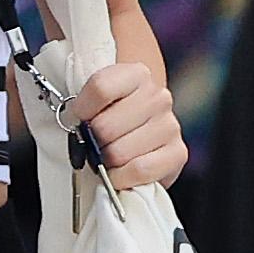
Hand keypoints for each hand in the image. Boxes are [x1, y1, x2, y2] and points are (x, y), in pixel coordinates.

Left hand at [69, 45, 186, 194]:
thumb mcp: (97, 102)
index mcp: (136, 74)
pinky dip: (122, 178)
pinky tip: (118, 174)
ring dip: (106, 162)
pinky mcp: (178, 153)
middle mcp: (158, 96)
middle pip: (105, 127)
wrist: (142, 135)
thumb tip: (75, 126)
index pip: (100, 88)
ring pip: (119, 152)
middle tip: (94, 145)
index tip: (78, 118)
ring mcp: (170, 125)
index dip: (81, 109)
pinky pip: (140, 170)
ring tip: (108, 158)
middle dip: (93, 142)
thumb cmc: (113, 118)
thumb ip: (85, 107)